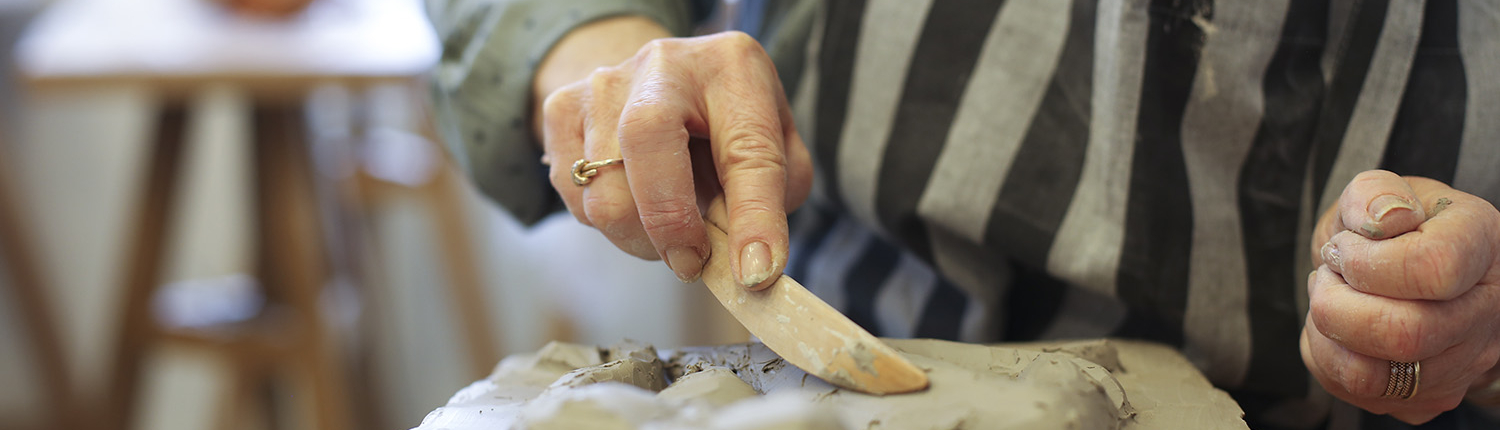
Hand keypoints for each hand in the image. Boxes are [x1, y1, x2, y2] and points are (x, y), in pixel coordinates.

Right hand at [538, 30, 812, 286]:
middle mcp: (663, 65)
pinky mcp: (561, 110)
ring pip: (605, 193)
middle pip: (646, 145)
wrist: (660, 82)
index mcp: (732, 67)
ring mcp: (603, 84)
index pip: (747, 150)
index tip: (756, 273)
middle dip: (671, 226)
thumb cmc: (725, 124)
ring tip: (669, 224)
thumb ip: (770, 201)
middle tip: (692, 263)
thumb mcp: (774, 150)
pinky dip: (609, 225)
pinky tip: (635, 202)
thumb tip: (750, 264)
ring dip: (642, 237)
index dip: (754, 218)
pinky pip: (576, 199)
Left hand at [1301, 170, 1499, 423]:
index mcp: (1484, 247)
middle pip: (1403, 335)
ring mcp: (1463, 363)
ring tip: (1330, 300)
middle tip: (1327, 276)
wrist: (1413, 270)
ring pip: (1372, 377)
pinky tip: (1339, 328)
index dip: (1367, 262)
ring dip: (1326, 336)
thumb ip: (1375, 193)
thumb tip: (1380, 218)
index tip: (1344, 248)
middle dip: (1335, 304)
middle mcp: (1487, 312)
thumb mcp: (1385, 192)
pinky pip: (1357, 393)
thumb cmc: (1398, 229)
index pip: (1433, 269)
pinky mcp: (1427, 396)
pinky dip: (1327, 358)